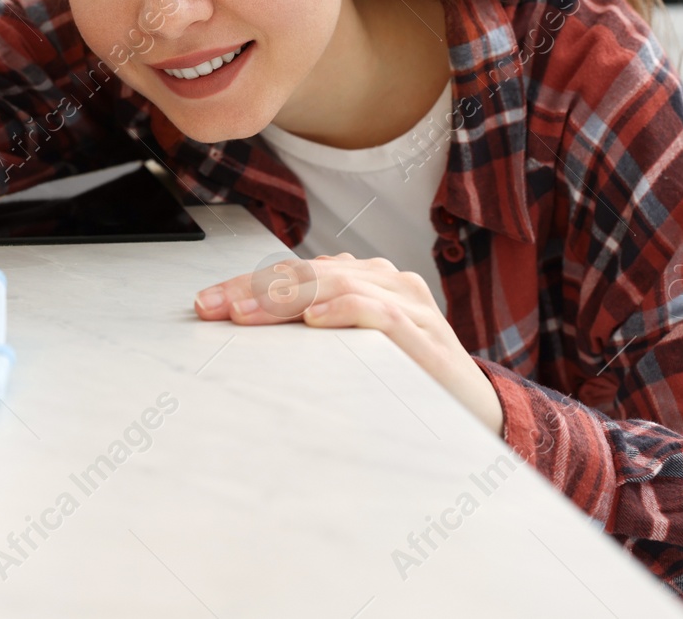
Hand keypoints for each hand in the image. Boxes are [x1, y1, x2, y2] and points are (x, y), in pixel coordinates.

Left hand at [193, 252, 503, 434]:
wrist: (477, 410)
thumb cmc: (406, 377)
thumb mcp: (352, 348)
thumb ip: (314, 329)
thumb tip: (246, 326)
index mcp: (363, 277)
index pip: (293, 272)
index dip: (246, 286)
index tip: (204, 305)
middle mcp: (385, 279)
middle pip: (306, 274)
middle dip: (253, 290)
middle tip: (212, 308)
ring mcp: (407, 302)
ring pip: (335, 284)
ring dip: (285, 299)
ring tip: (246, 315)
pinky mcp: (424, 332)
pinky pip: (379, 313)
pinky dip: (344, 311)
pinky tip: (315, 321)